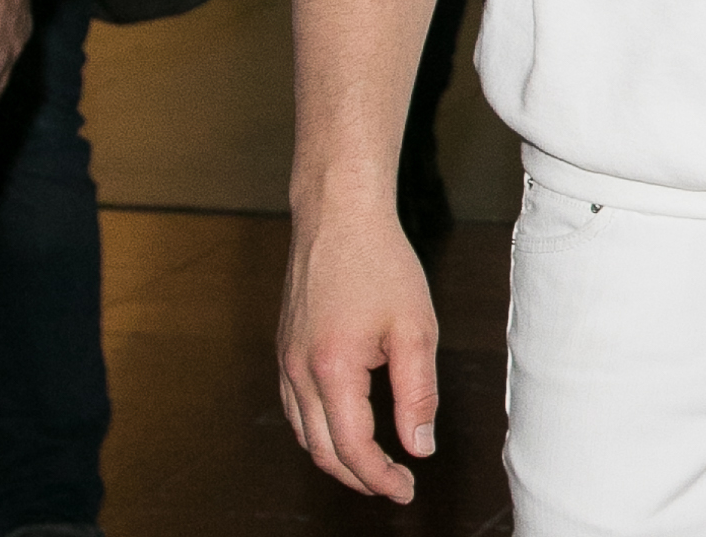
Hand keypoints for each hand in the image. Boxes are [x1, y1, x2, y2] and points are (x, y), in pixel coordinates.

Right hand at [277, 199, 439, 500]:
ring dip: (337, 458)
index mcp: (332, 370)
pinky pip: (296, 408)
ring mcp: (285, 361)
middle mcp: (298, 372)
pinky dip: (319, 430)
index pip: (353, 447)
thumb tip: (420, 446)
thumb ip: (418, 393)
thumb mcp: (415, 329)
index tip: (408, 489)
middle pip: (322, 450)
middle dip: (359, 477)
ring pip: (304, 433)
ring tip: (375, 466)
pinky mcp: (284, 349)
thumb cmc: (380, 263)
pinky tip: (345, 428)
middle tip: (395, 485)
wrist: (337, 216)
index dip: (381, 477)